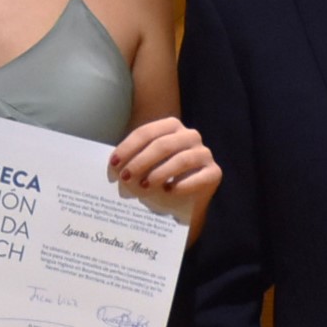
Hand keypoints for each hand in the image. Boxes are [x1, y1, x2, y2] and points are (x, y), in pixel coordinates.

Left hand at [109, 115, 220, 229]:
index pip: (146, 133)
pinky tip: (168, 191)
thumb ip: (132, 159)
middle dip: (141, 161)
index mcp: (171, 126)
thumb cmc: (160, 177)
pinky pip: (199, 177)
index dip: (128, 148)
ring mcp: (204, 153)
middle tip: (126, 178)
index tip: (113, 165)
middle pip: (162, 145)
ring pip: (181, 160)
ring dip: (160, 173)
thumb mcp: (145, 164)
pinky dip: (182, 184)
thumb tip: (112, 165)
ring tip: (145, 186)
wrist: (185, 201)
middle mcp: (190, 135)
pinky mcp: (214, 172)